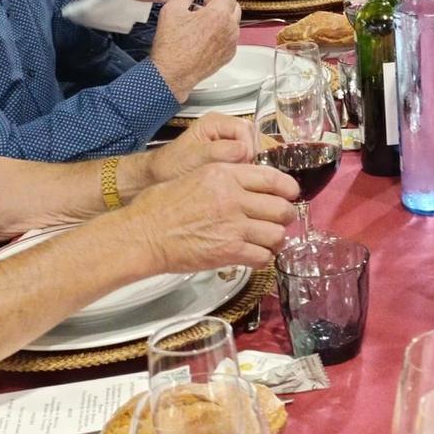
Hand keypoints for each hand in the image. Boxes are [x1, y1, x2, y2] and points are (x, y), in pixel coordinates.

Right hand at [132, 162, 298, 272]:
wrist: (142, 235)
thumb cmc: (159, 207)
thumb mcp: (195, 175)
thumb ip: (225, 178)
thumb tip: (248, 185)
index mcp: (225, 175)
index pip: (273, 179)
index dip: (289, 189)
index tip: (291, 195)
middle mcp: (233, 198)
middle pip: (281, 208)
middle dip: (285, 217)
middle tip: (279, 222)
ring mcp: (233, 226)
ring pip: (277, 234)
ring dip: (275, 240)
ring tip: (268, 242)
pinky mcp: (229, 251)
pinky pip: (262, 256)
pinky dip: (262, 259)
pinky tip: (254, 256)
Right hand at [148, 0, 240, 95]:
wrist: (172, 74)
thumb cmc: (171, 45)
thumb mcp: (173, 9)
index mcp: (218, 14)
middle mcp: (229, 28)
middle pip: (234, 6)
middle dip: (222, 1)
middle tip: (206, 2)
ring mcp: (230, 43)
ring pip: (233, 23)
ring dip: (222, 17)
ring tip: (203, 20)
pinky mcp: (228, 55)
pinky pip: (230, 38)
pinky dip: (222, 32)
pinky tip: (206, 35)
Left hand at [149, 112, 256, 182]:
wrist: (159, 178)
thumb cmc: (171, 166)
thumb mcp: (195, 158)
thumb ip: (220, 151)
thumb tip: (244, 150)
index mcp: (214, 122)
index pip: (244, 129)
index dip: (248, 148)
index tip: (244, 165)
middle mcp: (223, 128)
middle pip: (252, 137)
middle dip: (251, 156)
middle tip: (243, 172)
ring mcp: (227, 140)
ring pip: (252, 148)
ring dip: (249, 163)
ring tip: (238, 176)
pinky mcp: (229, 154)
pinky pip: (246, 158)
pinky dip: (245, 168)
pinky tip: (236, 178)